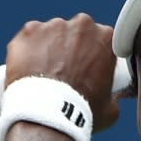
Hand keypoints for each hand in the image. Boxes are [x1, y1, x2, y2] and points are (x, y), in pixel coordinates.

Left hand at [5, 13, 119, 131]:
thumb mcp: (110, 106)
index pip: (101, 40)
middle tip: (65, 71)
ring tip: (43, 73)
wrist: (49, 115)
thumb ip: (112, 93)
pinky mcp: (29, 31)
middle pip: (76, 32)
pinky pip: (29, 38)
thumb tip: (110, 99)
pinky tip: (28, 69)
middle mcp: (82, 25)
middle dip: (71, 47)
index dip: (93, 54)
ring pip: (51, 33)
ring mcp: (53, 26)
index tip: (87, 68)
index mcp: (107, 37)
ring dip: (49, 48)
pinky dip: (27, 50)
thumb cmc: (81, 112)